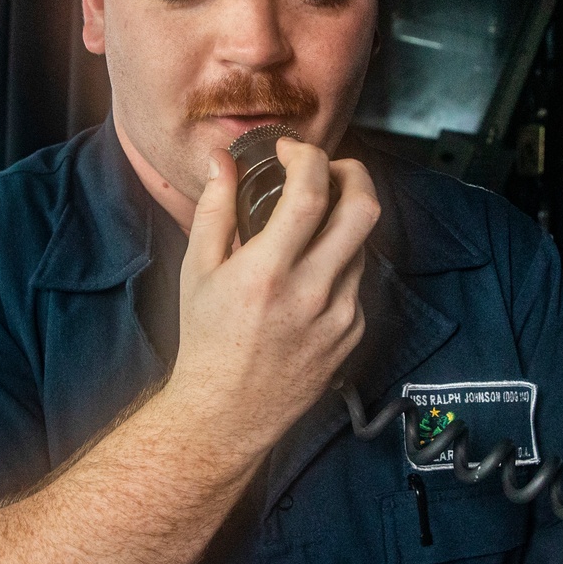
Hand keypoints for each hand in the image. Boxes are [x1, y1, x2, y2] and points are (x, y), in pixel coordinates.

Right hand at [167, 137, 379, 456]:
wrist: (227, 411)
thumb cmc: (207, 341)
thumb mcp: (197, 269)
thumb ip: (215, 208)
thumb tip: (223, 159)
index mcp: (268, 272)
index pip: (312, 193)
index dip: (307, 156)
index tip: (291, 152)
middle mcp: (312, 292)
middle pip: (365, 209)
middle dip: (354, 172)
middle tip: (332, 168)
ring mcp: (340, 315)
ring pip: (364, 243)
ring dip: (344, 220)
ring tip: (314, 222)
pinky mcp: (354, 333)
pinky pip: (358, 280)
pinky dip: (340, 262)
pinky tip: (311, 272)